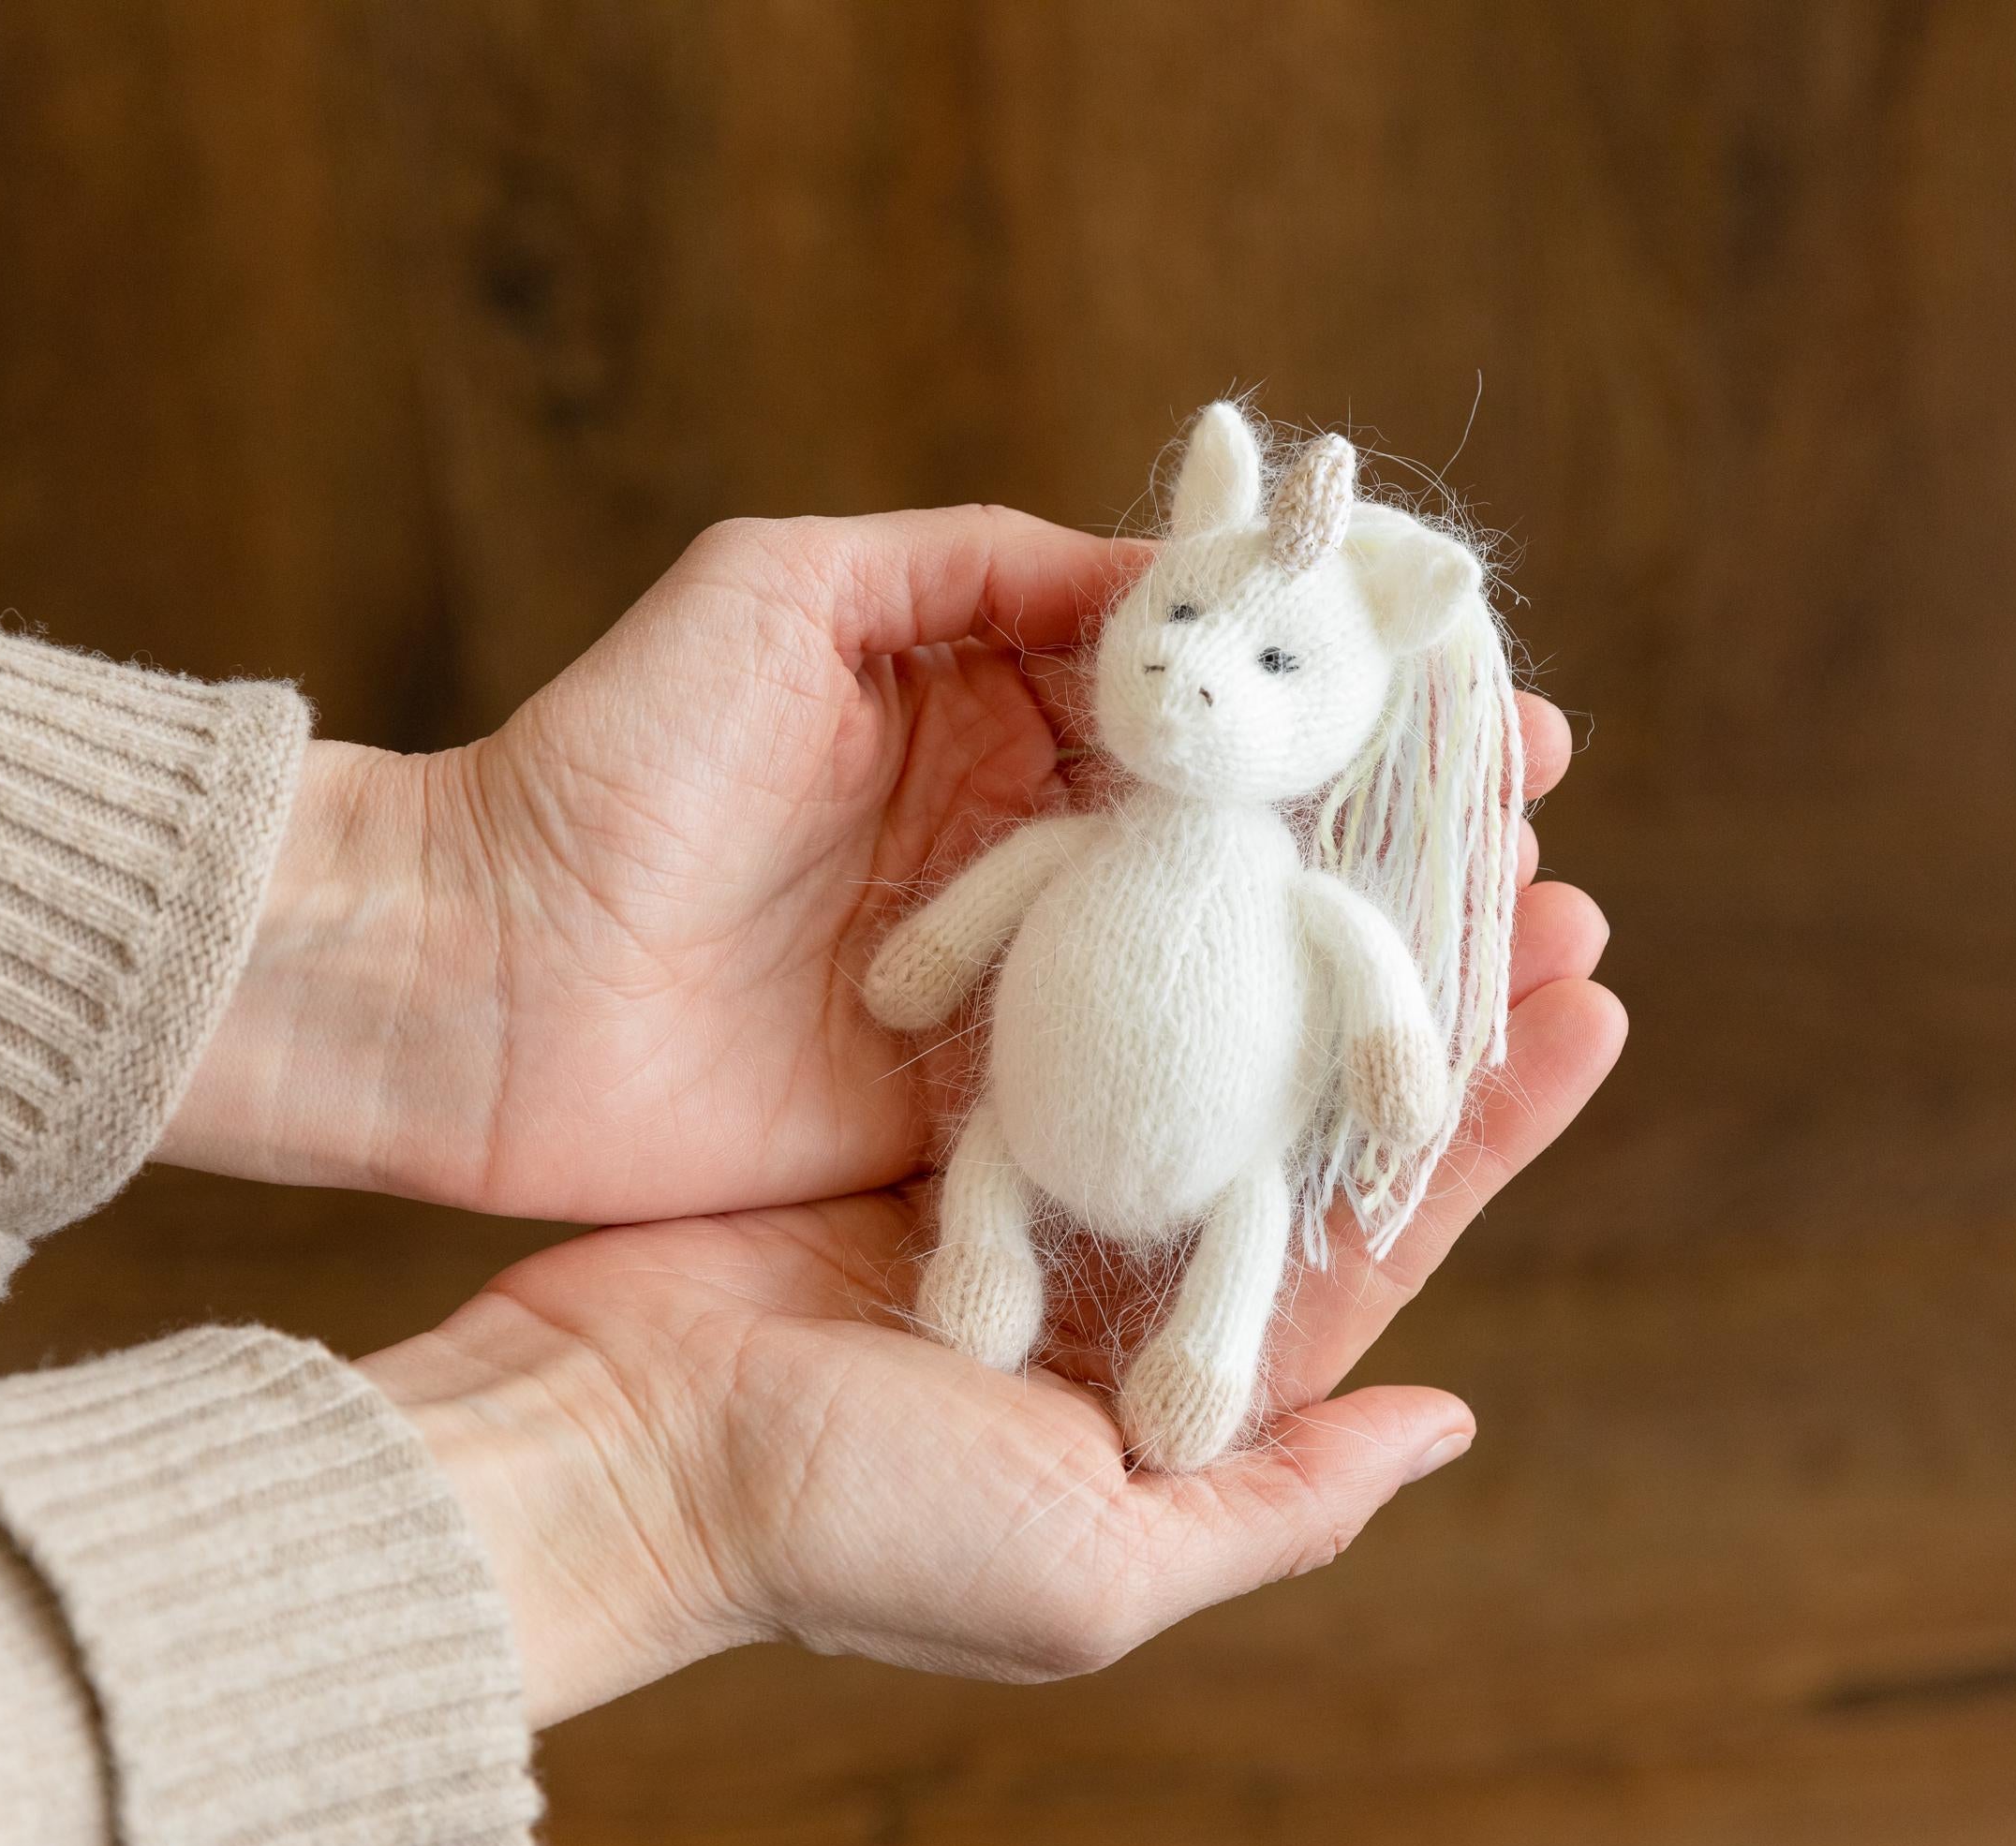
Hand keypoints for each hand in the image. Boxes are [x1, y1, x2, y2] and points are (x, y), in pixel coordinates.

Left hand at [160, 506, 1580, 1225]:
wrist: (472, 981)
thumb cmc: (612, 758)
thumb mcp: (787, 591)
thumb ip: (973, 560)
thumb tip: (1158, 556)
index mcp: (998, 719)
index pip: (1215, 705)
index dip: (1352, 700)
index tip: (1489, 701)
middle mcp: (1034, 858)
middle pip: (1253, 847)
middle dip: (1399, 843)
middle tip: (1543, 842)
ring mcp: (1019, 996)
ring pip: (1228, 980)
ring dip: (1373, 977)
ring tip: (1527, 969)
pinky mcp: (988, 1119)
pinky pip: (1148, 1107)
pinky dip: (1264, 1100)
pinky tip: (1391, 1097)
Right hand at [358, 895, 1620, 1724]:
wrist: (612, 1450)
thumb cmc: (856, 1530)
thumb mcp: (1099, 1567)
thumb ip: (1285, 1502)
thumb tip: (1447, 1421)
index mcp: (1193, 1378)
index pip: (1386, 1227)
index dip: (1499, 1114)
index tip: (1592, 994)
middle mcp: (1132, 1273)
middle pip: (1314, 1105)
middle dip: (1426, 992)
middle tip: (1526, 868)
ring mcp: (1038, 1182)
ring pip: (1212, 1027)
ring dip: (1308, 924)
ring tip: (1405, 822)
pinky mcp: (940, 1110)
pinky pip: (1079, 991)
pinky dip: (1153, 911)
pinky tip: (1215, 828)